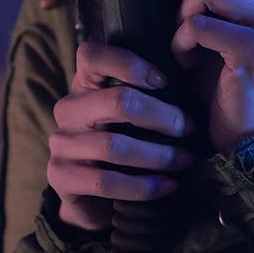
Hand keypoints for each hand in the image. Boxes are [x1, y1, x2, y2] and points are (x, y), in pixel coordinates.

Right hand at [49, 41, 196, 230]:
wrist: (96, 197)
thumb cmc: (127, 141)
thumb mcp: (135, 111)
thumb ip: (150, 91)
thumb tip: (192, 75)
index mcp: (85, 83)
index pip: (92, 55)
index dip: (130, 64)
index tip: (165, 81)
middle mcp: (69, 109)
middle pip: (116, 101)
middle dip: (162, 116)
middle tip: (189, 129)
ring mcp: (61, 144)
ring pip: (114, 146)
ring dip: (158, 155)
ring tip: (185, 159)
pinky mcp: (61, 179)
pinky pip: (106, 182)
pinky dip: (143, 186)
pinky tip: (168, 185)